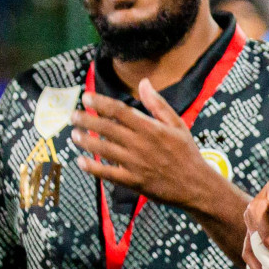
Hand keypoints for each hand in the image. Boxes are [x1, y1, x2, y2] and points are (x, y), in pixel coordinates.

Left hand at [71, 83, 220, 210]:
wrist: (196, 185)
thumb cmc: (187, 152)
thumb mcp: (177, 124)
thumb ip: (158, 104)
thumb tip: (144, 83)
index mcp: (151, 128)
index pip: (120, 111)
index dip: (100, 103)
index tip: (86, 98)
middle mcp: (140, 144)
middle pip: (107, 128)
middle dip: (86, 120)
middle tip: (73, 116)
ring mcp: (135, 163)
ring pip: (103, 149)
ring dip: (86, 141)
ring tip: (75, 135)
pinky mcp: (133, 181)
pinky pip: (107, 173)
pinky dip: (92, 167)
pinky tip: (81, 162)